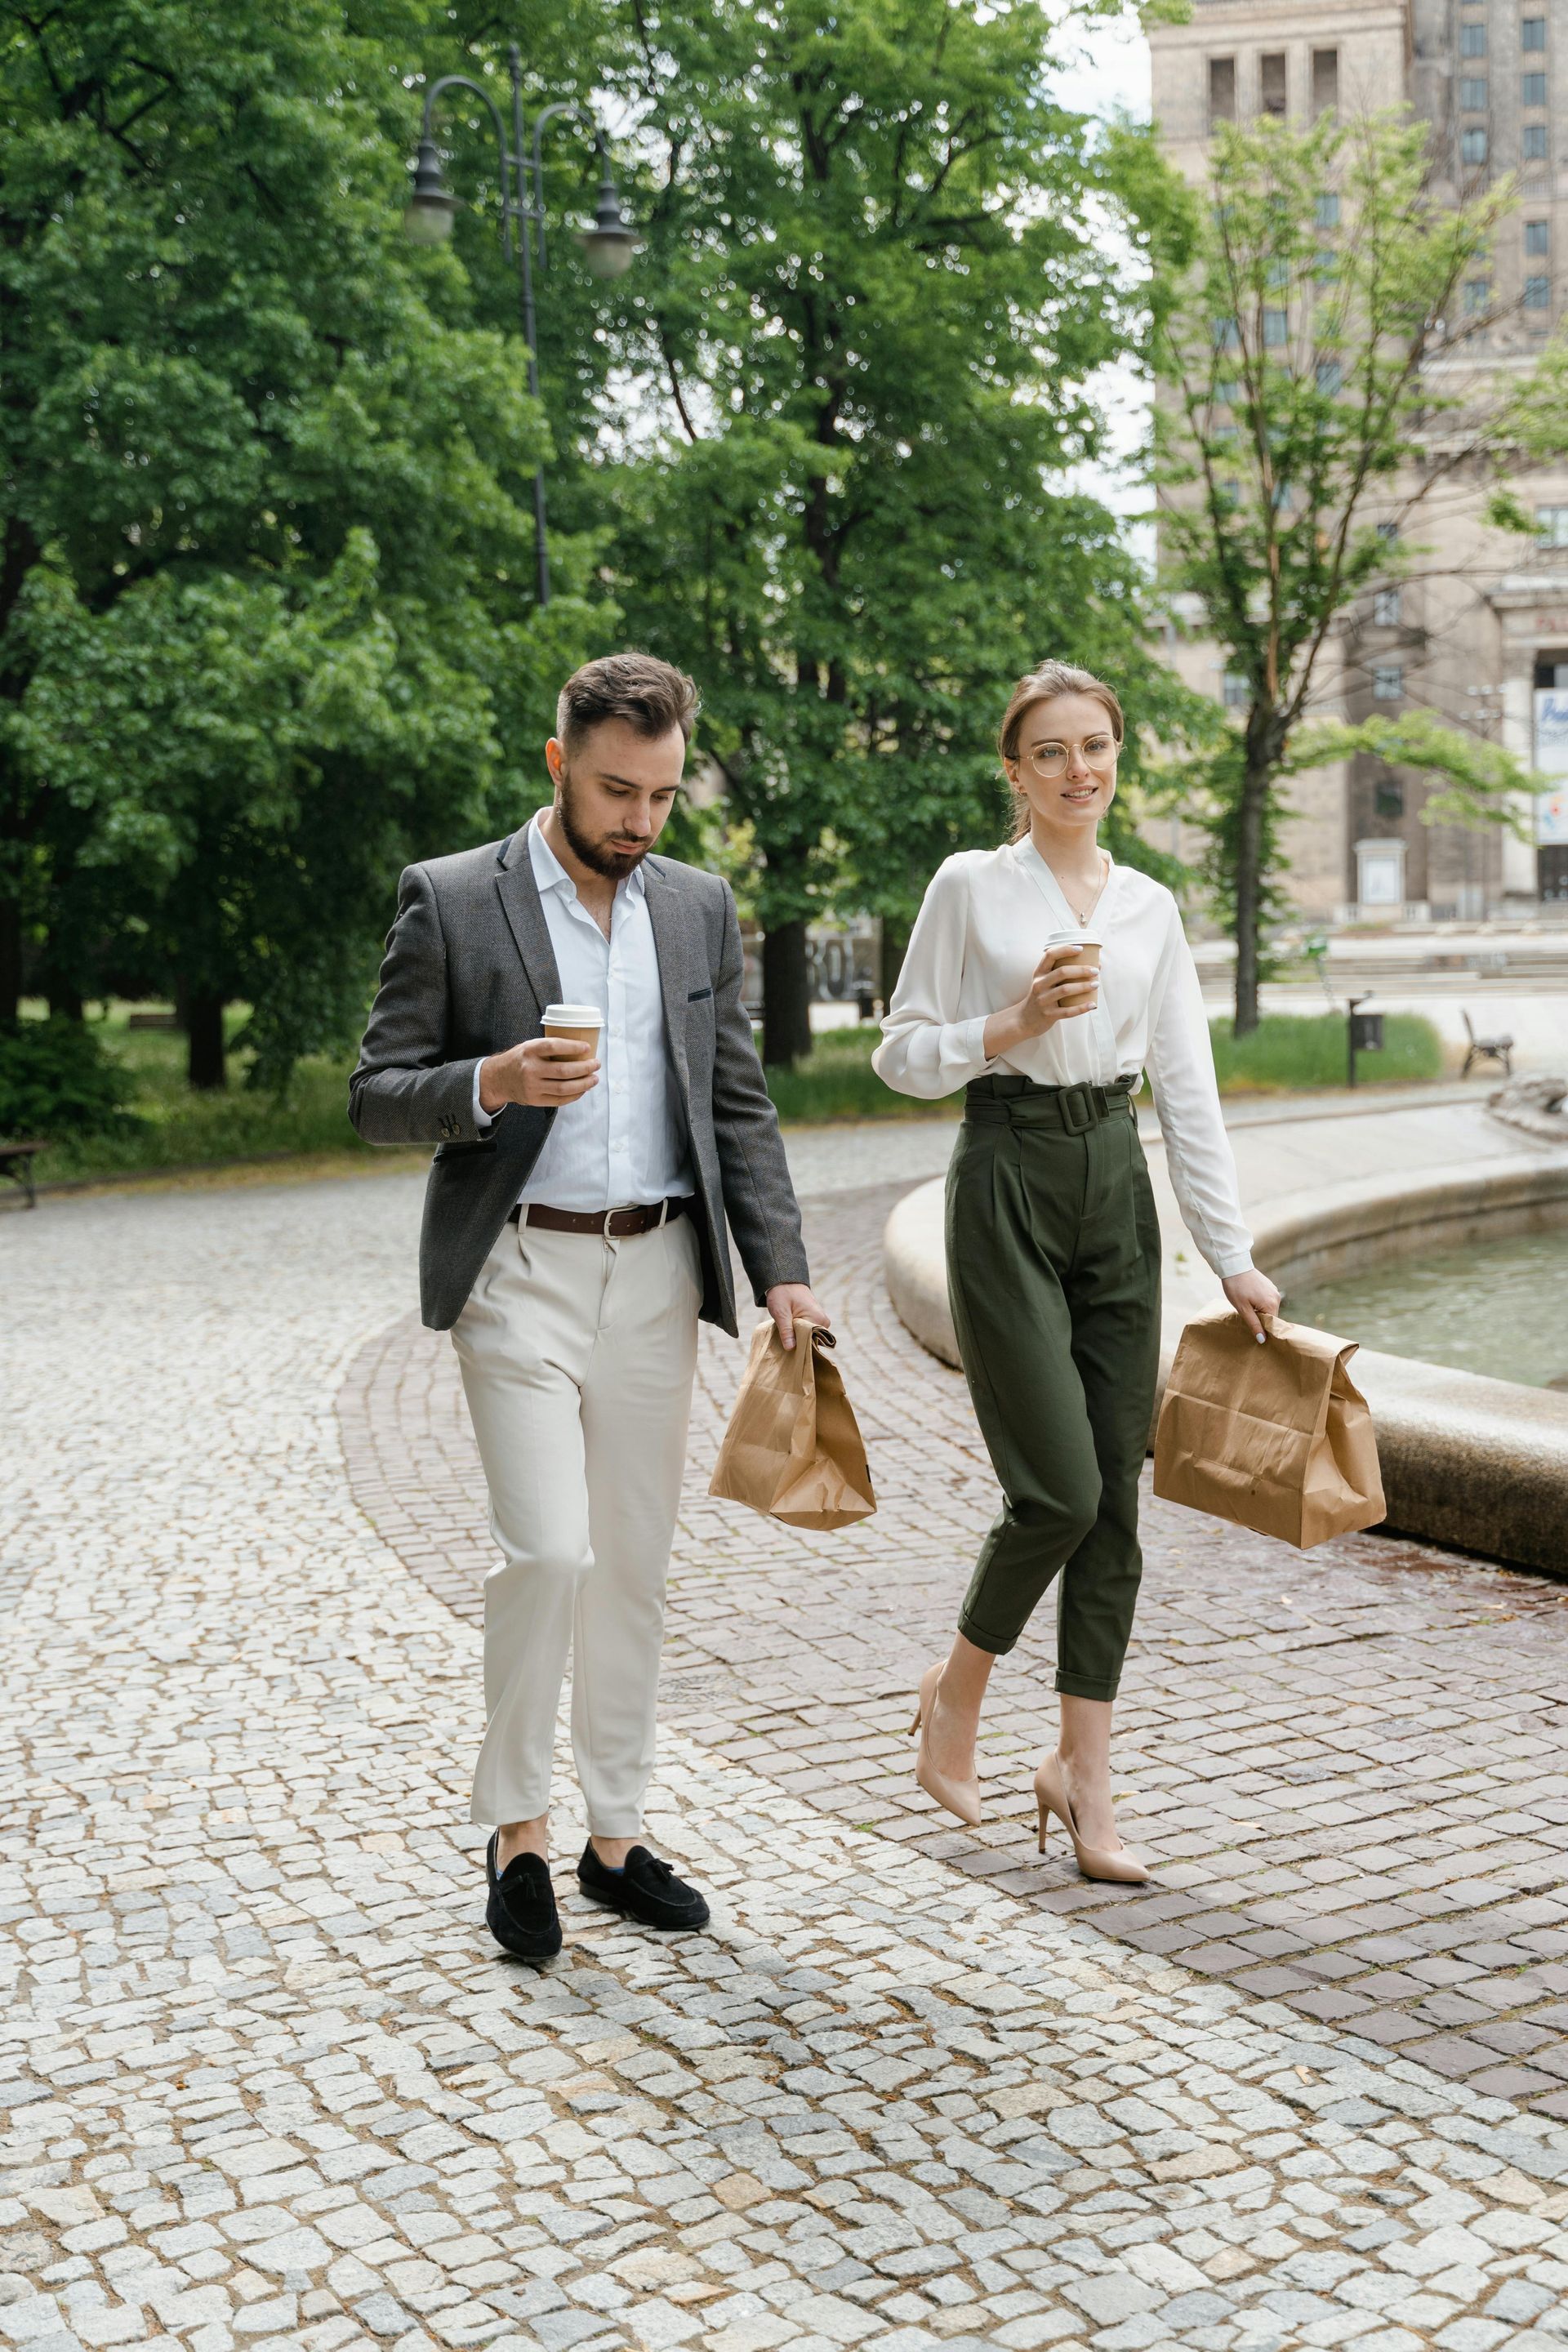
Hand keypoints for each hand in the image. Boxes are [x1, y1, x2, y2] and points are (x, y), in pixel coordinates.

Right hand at [479, 1036, 598, 1114]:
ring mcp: (532, 1087)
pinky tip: (583, 1089)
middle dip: (585, 1068)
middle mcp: (530, 1069)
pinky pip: (560, 1100)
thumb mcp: (529, 1046)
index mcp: (529, 1050)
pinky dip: (575, 1095)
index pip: (554, 1047)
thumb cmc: (520, 1059)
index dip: (573, 1047)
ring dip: (584, 1084)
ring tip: (594, 1079)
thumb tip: (580, 1049)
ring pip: (564, 1088)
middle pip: (563, 1071)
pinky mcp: (535, 1100)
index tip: (587, 1048)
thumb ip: (548, 1047)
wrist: (498, 1079)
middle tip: (596, 1064)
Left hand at [766, 1282, 831, 1351]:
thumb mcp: (781, 1313)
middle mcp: (823, 1322)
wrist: (784, 1281)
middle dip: (797, 1342)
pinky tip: (789, 1332)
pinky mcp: (815, 1320)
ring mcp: (820, 1321)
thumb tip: (790, 1348)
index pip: (811, 1342)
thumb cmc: (782, 1294)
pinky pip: (808, 1332)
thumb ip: (786, 1331)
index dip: (798, 1347)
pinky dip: (798, 1333)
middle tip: (784, 1342)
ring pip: (809, 1337)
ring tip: (786, 1335)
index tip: (787, 1349)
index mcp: (818, 1319)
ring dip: (797, 1338)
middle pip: (811, 1341)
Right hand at [983, 945, 1098, 1058]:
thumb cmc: (1042, 997)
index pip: (1050, 955)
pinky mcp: (1048, 1015)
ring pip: (1065, 990)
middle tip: (1095, 971)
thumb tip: (1096, 965)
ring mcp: (1043, 1000)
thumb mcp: (1044, 982)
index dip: (1065, 949)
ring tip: (1096, 984)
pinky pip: (1067, 1011)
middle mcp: (1039, 985)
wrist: (1025, 1020)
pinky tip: (1092, 1004)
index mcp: (1039, 973)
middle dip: (1081, 970)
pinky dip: (1082, 1008)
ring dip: (1083, 986)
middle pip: (1062, 972)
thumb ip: (1063, 973)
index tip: (1081, 948)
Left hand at [1222, 1268, 1281, 1341]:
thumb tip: (1262, 1340)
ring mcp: (1274, 1290)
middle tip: (1246, 1318)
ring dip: (1259, 1311)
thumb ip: (1254, 1324)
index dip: (1262, 1329)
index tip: (1253, 1331)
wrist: (1234, 1266)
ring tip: (1246, 1307)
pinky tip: (1249, 1299)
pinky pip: (1267, 1300)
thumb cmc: (1236, 1287)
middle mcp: (1276, 1297)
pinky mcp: (1269, 1286)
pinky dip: (1259, 1303)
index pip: (1271, 1324)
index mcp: (1272, 1304)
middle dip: (1260, 1319)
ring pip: (1268, 1308)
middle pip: (1270, 1316)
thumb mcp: (1243, 1309)